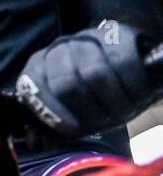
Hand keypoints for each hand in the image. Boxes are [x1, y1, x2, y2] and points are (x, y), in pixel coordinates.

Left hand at [15, 23, 152, 136]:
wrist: (124, 60)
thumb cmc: (95, 94)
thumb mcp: (72, 110)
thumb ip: (55, 124)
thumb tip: (38, 142)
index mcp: (38, 68)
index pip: (36, 88)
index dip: (53, 112)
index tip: (73, 129)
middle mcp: (58, 49)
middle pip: (66, 83)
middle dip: (90, 110)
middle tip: (107, 121)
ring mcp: (86, 38)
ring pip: (96, 74)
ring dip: (115, 101)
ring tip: (125, 112)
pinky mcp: (116, 33)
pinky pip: (124, 62)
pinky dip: (134, 85)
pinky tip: (139, 96)